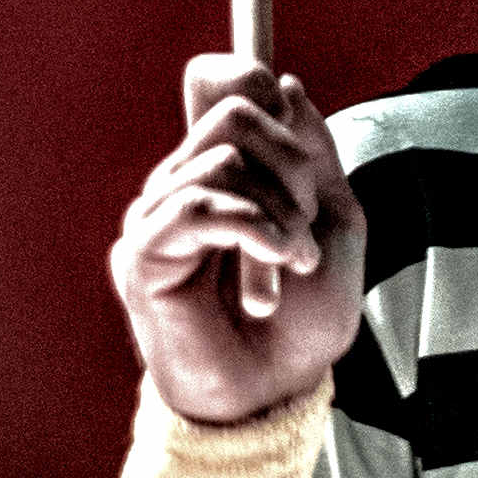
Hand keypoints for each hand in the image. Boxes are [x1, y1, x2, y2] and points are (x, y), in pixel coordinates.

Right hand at [109, 58, 365, 424]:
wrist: (276, 393)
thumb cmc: (303, 322)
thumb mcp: (335, 225)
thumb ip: (315, 154)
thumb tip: (284, 83)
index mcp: (225, 172)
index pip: (230, 84)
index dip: (273, 103)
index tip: (309, 168)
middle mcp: (183, 183)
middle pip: (235, 113)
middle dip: (292, 168)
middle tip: (306, 230)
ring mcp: (157, 215)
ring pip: (223, 158)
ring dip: (278, 211)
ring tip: (293, 263)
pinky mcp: (142, 251)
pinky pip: (198, 203)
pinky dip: (252, 228)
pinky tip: (273, 267)